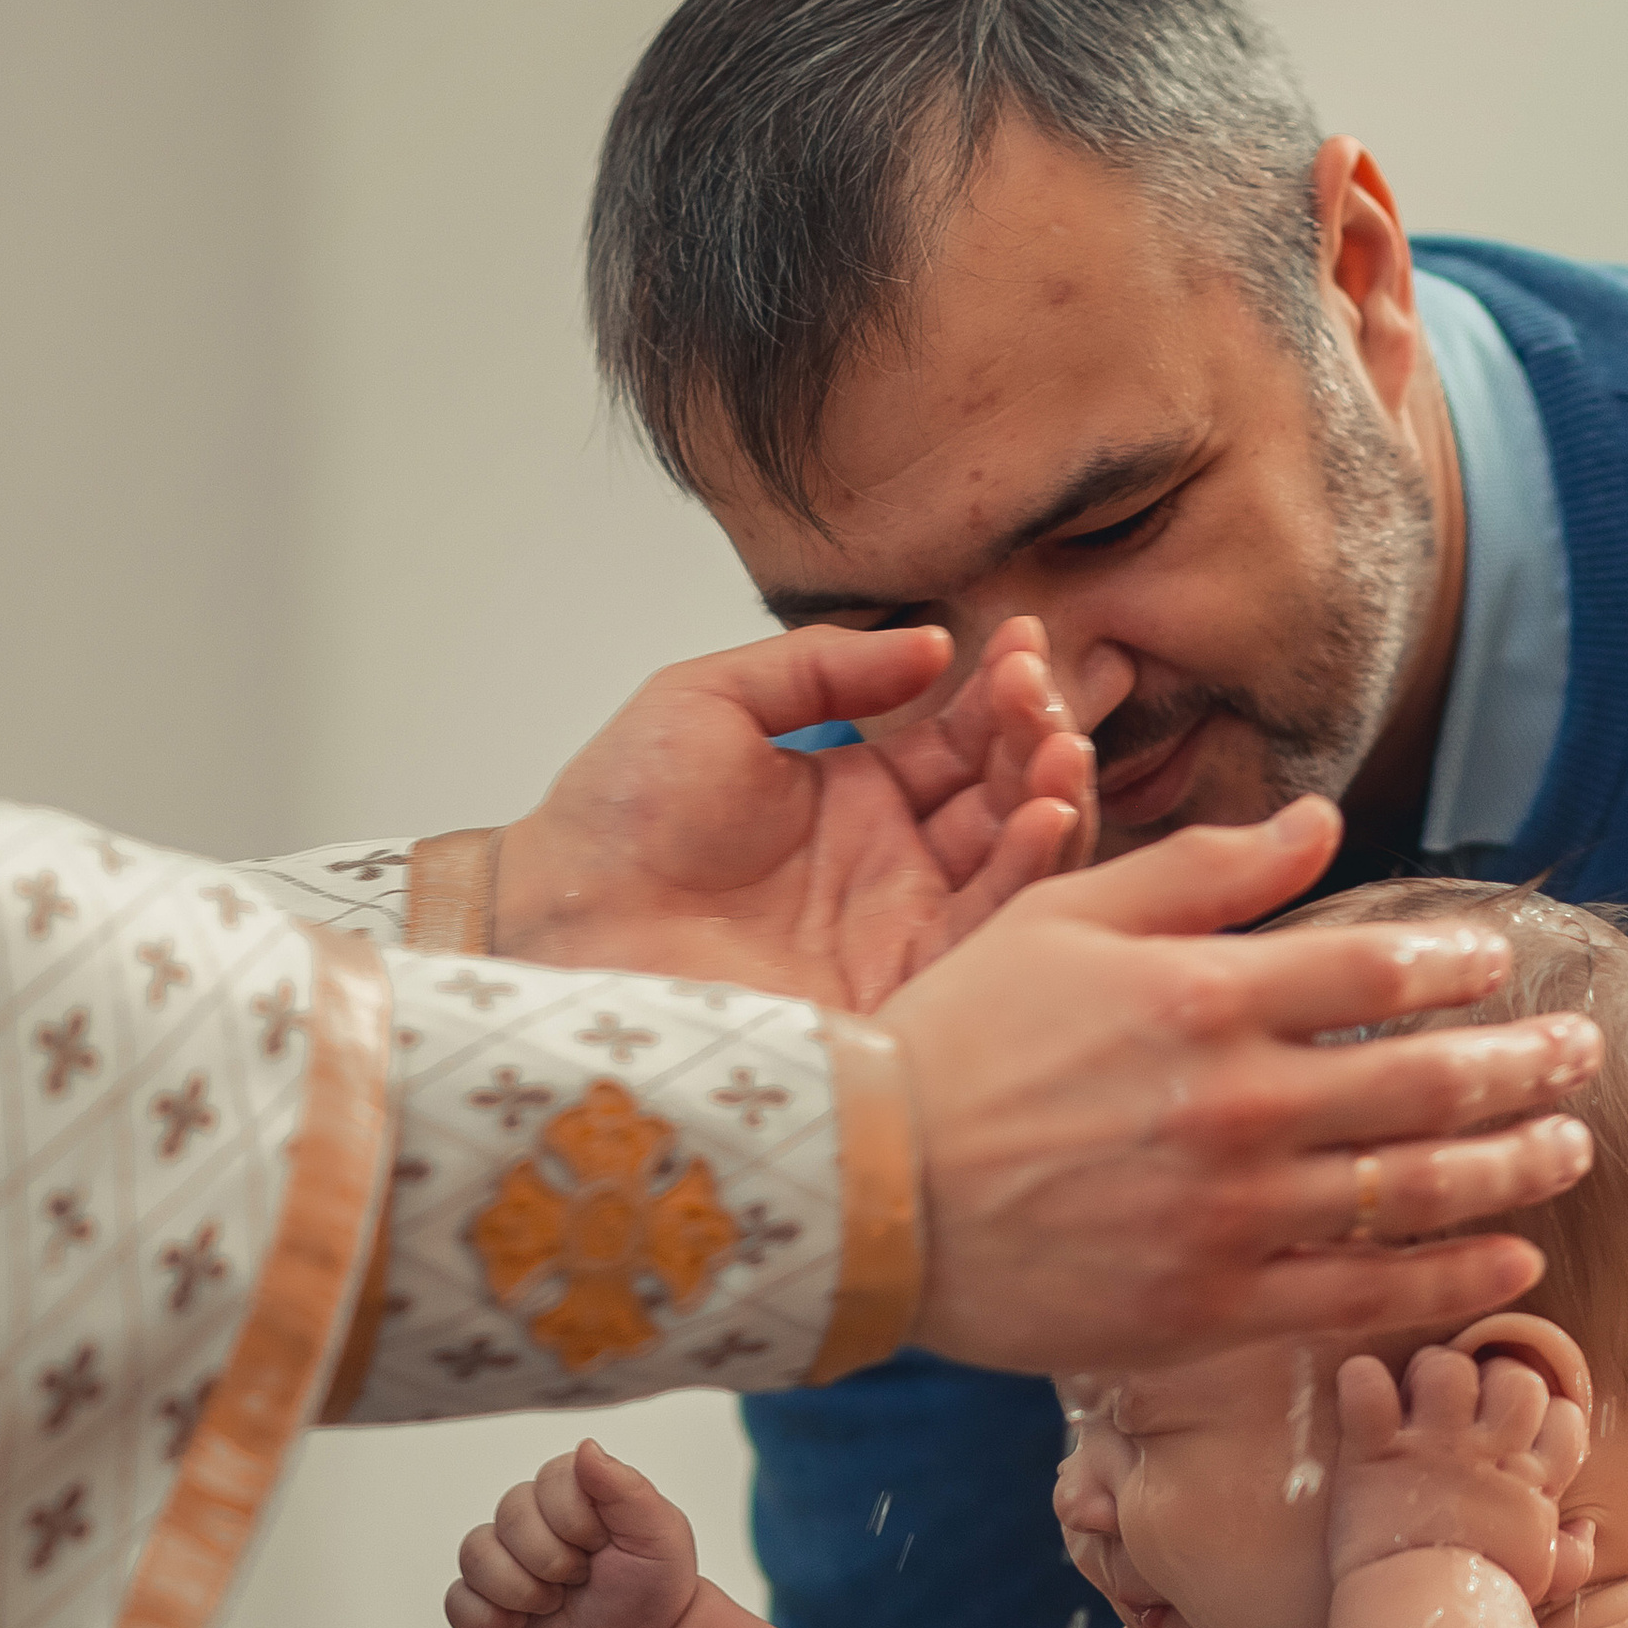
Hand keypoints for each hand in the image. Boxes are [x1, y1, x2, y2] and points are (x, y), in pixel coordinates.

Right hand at [445, 1439, 700, 1627]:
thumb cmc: (654, 1586)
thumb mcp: (657, 1534)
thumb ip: (624, 1488)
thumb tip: (585, 1447)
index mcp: (573, 1490)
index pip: (547, 1481)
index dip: (575, 1522)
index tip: (603, 1546)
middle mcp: (533, 1518)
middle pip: (508, 1516)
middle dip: (552, 1560)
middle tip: (582, 1579)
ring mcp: (506, 1561)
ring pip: (475, 1554)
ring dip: (521, 1590)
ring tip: (554, 1604)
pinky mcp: (487, 1603)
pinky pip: (457, 1602)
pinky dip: (487, 1619)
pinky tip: (521, 1625)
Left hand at [492, 618, 1095, 1007]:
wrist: (566, 919)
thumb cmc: (617, 816)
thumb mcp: (714, 701)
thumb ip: (824, 668)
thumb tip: (932, 643)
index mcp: (857, 792)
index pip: (962, 737)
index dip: (1000, 692)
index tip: (1021, 644)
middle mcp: (895, 860)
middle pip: (1004, 794)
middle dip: (1037, 736)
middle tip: (1039, 693)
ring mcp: (904, 923)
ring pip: (1014, 859)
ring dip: (1053, 797)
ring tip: (1060, 748)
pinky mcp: (904, 984)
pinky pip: (991, 929)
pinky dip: (1032, 871)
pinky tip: (1044, 815)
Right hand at [884, 797, 1604, 1372]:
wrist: (857, 1189)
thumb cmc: (956, 1039)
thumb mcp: (1062, 916)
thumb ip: (1201, 871)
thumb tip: (1319, 825)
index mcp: (1202, 994)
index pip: (1379, 969)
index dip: (1463, 965)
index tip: (1506, 964)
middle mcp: (1234, 1104)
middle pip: (1426, 1081)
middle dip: (1527, 1065)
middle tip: (1586, 1052)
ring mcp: (1228, 1215)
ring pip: (1414, 1191)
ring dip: (1514, 1168)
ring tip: (1574, 1148)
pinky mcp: (1210, 1308)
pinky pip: (1361, 1296)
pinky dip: (1449, 1280)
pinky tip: (1513, 1262)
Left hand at [1325, 1343, 1586, 1588]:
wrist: (1421, 1623)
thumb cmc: (1479, 1605)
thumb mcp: (1539, 1579)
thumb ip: (1570, 1554)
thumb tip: (1585, 1529)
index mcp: (1530, 1483)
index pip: (1563, 1415)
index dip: (1543, 1411)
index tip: (1515, 1427)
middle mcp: (1488, 1456)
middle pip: (1515, 1379)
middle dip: (1493, 1378)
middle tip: (1462, 1402)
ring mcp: (1432, 1449)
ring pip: (1448, 1367)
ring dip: (1430, 1372)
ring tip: (1415, 1397)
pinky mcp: (1376, 1451)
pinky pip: (1368, 1386)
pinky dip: (1360, 1380)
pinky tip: (1362, 1391)